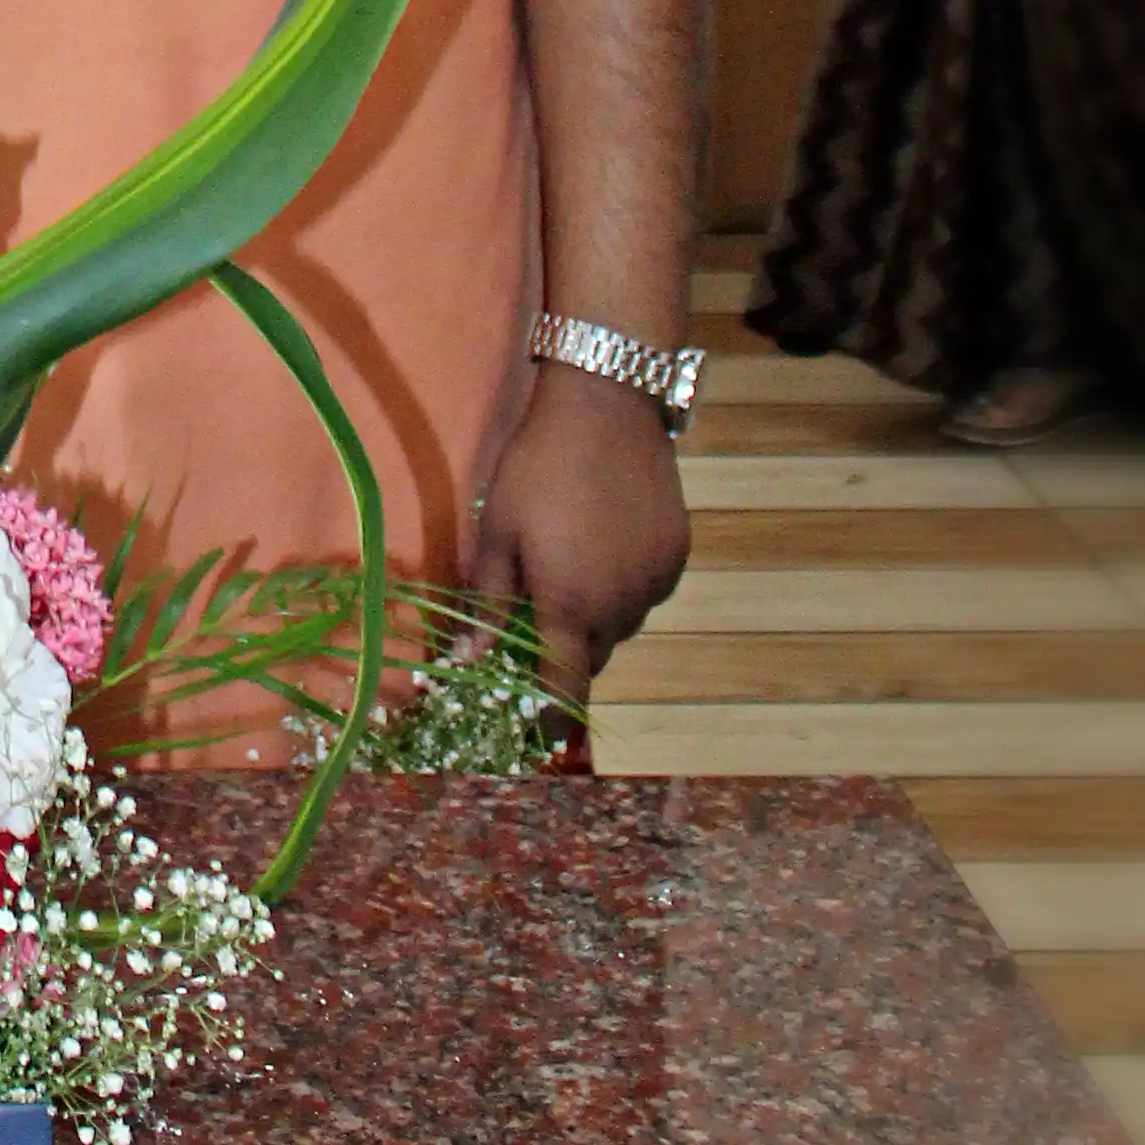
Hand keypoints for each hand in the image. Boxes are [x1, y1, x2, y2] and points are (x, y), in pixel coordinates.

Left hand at [471, 362, 690, 709]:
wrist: (608, 407)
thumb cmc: (537, 468)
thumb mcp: (497, 532)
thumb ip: (488, 602)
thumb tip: (468, 661)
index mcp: (570, 606)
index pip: (564, 688)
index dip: (551, 718)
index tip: (540, 737)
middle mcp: (621, 606)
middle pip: (591, 654)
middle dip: (564, 648)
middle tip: (539, 611)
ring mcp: (656, 582)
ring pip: (621, 623)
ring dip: (596, 614)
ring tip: (571, 562)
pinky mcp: (677, 557)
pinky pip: (646, 590)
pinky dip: (625, 584)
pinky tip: (605, 541)